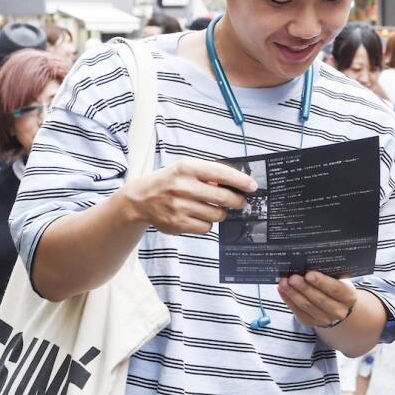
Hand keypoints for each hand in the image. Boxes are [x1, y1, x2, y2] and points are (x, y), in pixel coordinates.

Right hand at [121, 158, 254, 234]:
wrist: (141, 199)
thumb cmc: (171, 181)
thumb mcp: (186, 168)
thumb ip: (210, 173)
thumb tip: (239, 183)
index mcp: (187, 168)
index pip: (222, 173)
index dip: (241, 181)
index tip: (253, 187)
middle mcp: (182, 186)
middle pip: (224, 197)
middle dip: (237, 201)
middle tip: (241, 202)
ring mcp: (179, 206)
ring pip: (217, 214)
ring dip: (221, 212)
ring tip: (214, 208)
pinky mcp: (177, 223)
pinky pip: (206, 227)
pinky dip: (208, 222)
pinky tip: (200, 216)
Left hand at [277, 271, 358, 328]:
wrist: (338, 307)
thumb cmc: (337, 287)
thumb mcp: (340, 280)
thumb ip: (330, 274)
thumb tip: (309, 263)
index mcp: (348, 297)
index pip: (335, 289)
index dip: (322, 282)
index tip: (309, 274)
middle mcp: (338, 310)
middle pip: (319, 299)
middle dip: (304, 288)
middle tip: (293, 277)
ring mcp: (324, 319)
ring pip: (306, 306)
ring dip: (293, 293)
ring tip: (284, 282)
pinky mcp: (310, 322)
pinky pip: (297, 311)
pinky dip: (288, 299)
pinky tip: (282, 289)